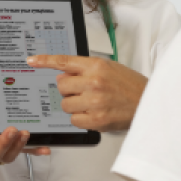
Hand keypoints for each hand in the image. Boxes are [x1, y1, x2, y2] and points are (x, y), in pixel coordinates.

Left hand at [26, 55, 146, 131]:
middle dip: (68, 89)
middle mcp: (94, 82)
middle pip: (61, 86)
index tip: (31, 61)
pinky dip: (81, 118)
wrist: (149, 103)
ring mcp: (94, 102)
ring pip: (65, 104)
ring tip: (91, 103)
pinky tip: (94, 113)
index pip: (64, 61)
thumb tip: (63, 75)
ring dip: (74, 105)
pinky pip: (74, 119)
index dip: (45, 61)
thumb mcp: (110, 68)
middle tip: (82, 91)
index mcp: (97, 66)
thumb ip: (87, 69)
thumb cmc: (130, 86)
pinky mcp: (96, 120)